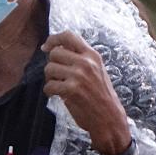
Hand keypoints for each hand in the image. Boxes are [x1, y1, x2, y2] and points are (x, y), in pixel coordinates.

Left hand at [42, 31, 130, 154]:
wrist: (109, 118)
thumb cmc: (100, 96)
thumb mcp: (95, 70)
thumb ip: (79, 59)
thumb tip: (54, 49)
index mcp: (93, 55)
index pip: (69, 36)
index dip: (53, 39)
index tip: (46, 47)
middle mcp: (86, 62)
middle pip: (54, 53)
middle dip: (52, 65)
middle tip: (58, 76)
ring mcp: (79, 75)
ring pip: (49, 68)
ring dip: (50, 79)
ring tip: (61, 86)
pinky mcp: (72, 89)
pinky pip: (48, 85)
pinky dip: (50, 92)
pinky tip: (58, 95)